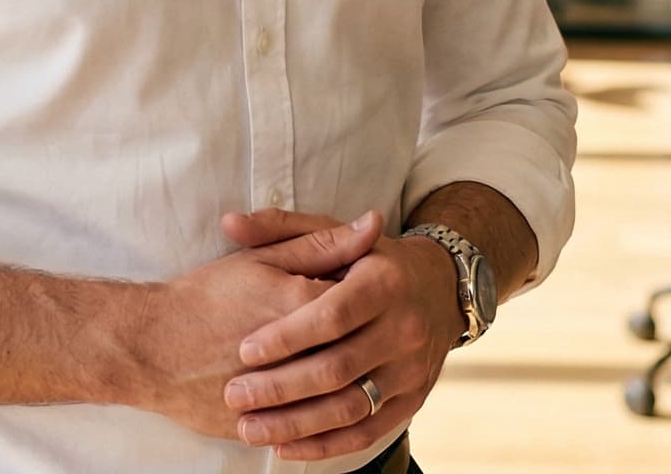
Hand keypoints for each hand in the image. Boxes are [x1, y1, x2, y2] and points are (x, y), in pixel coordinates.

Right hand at [125, 216, 377, 440]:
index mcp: (303, 306)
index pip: (365, 305)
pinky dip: (322, 423)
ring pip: (341, 402)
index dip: (368, 300)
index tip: (360, 299)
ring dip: (349, 387)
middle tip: (351, 336)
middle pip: (359, 356)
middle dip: (364, 346)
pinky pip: (310, 434)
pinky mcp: (263, 428)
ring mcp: (281, 401)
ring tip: (338, 369)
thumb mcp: (263, 260)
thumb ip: (323, 244)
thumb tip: (375, 225)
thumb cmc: (204, 298)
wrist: (149, 346)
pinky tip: (319, 404)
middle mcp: (299, 357)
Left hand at [222, 228, 462, 460]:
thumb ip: (280, 227)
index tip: (245, 350)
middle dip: (281, 387)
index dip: (287, 337)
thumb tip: (230, 223)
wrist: (440, 288)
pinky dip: (324, 446)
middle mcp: (405, 328)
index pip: (333, 316)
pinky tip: (284, 447)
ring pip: (350, 407)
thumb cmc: (371, 260)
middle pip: (338, 368)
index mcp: (384, 283)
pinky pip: (366, 432)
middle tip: (234, 395)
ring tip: (248, 428)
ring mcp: (411, 370)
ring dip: (295, 424)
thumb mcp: (333, 232)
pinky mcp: (412, 401)